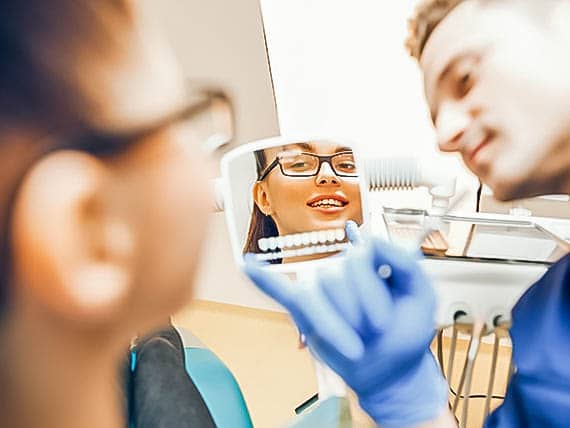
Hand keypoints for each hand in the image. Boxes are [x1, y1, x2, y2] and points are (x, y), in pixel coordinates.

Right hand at [244, 229, 447, 426]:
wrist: (391, 369)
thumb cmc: (406, 332)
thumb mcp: (421, 295)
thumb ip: (403, 262)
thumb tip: (371, 240)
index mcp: (370, 262)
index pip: (358, 258)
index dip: (368, 293)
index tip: (382, 323)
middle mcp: (343, 270)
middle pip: (335, 279)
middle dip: (354, 314)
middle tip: (371, 335)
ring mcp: (322, 290)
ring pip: (314, 296)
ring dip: (333, 327)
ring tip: (353, 344)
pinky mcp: (306, 311)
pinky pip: (280, 290)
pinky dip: (264, 280)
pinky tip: (248, 266)